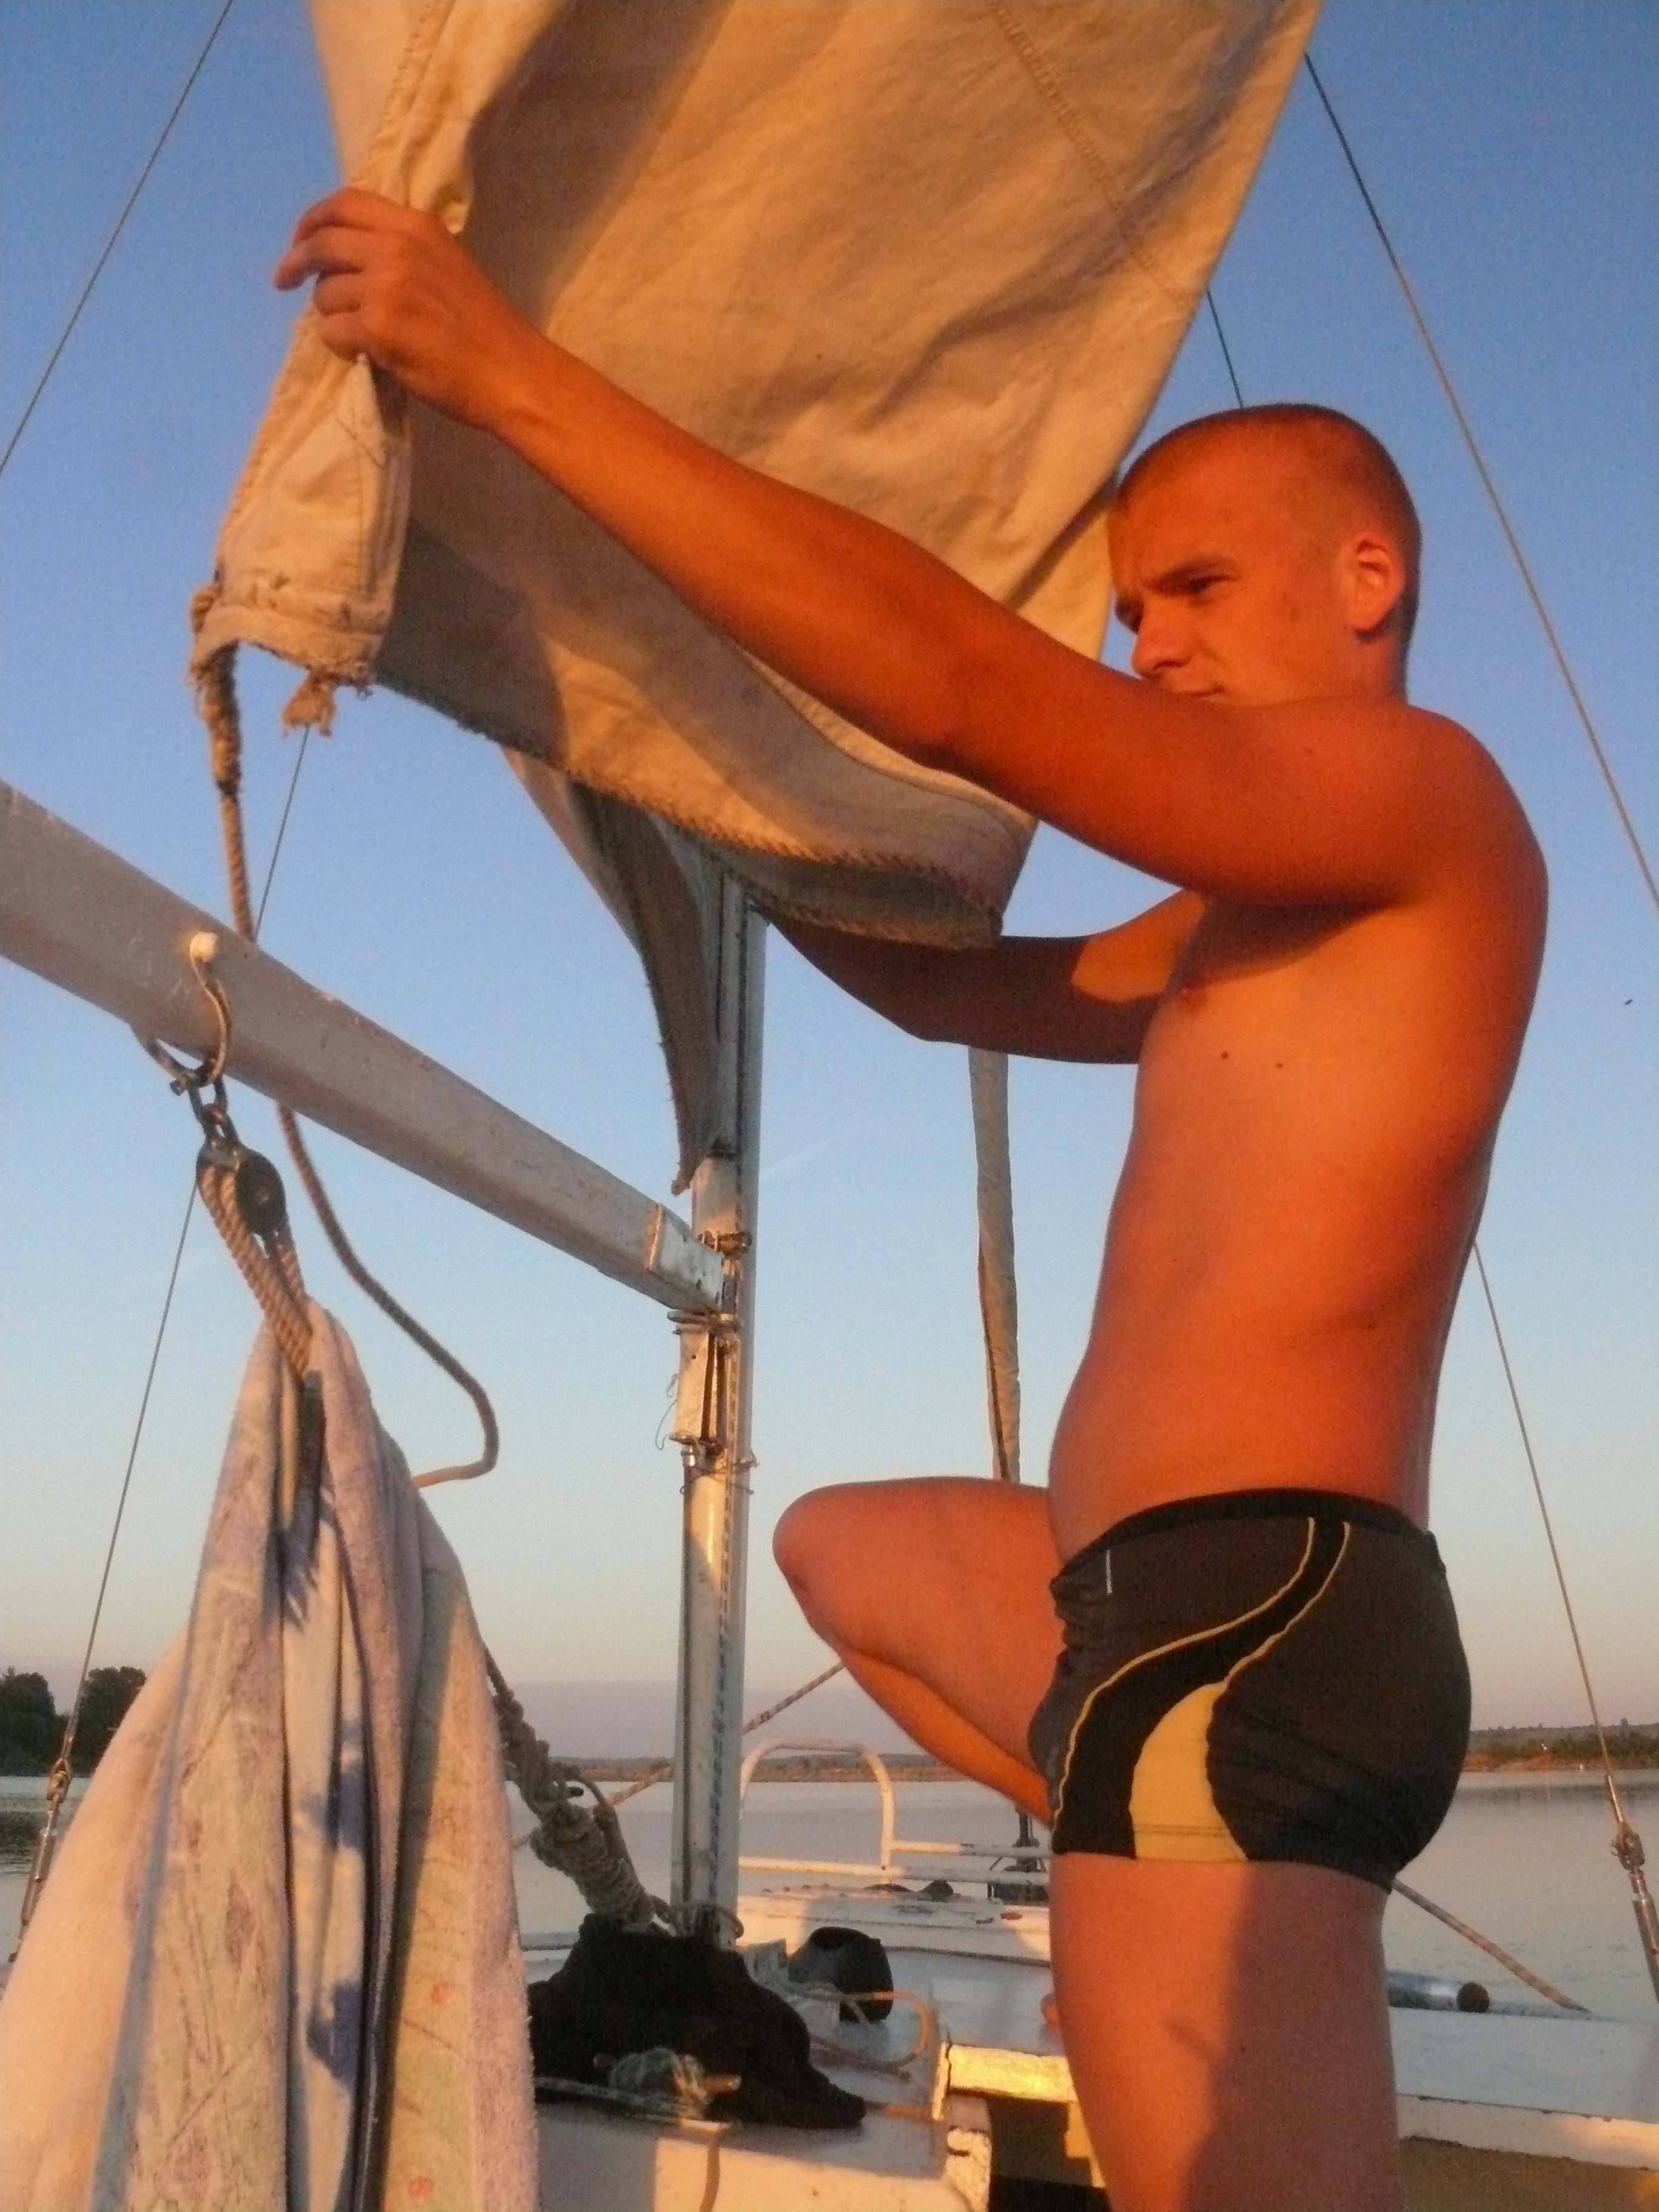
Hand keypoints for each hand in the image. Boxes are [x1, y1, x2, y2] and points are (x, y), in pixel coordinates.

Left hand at [274, 188, 538, 430]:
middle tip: (284, 281)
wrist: (513, 374)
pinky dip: (338, 344)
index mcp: (416, 226)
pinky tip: (361, 354)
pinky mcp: (378, 327)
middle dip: (296, 262)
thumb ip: (406, 251)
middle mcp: (397, 247)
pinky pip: (331, 330)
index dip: (313, 219)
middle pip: (323, 242)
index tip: (300, 238)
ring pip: (324, 293)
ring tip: (354, 332)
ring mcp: (385, 287)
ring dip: (329, 314)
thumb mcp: (449, 265)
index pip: (346, 203)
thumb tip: (355, 257)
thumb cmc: (487, 330)